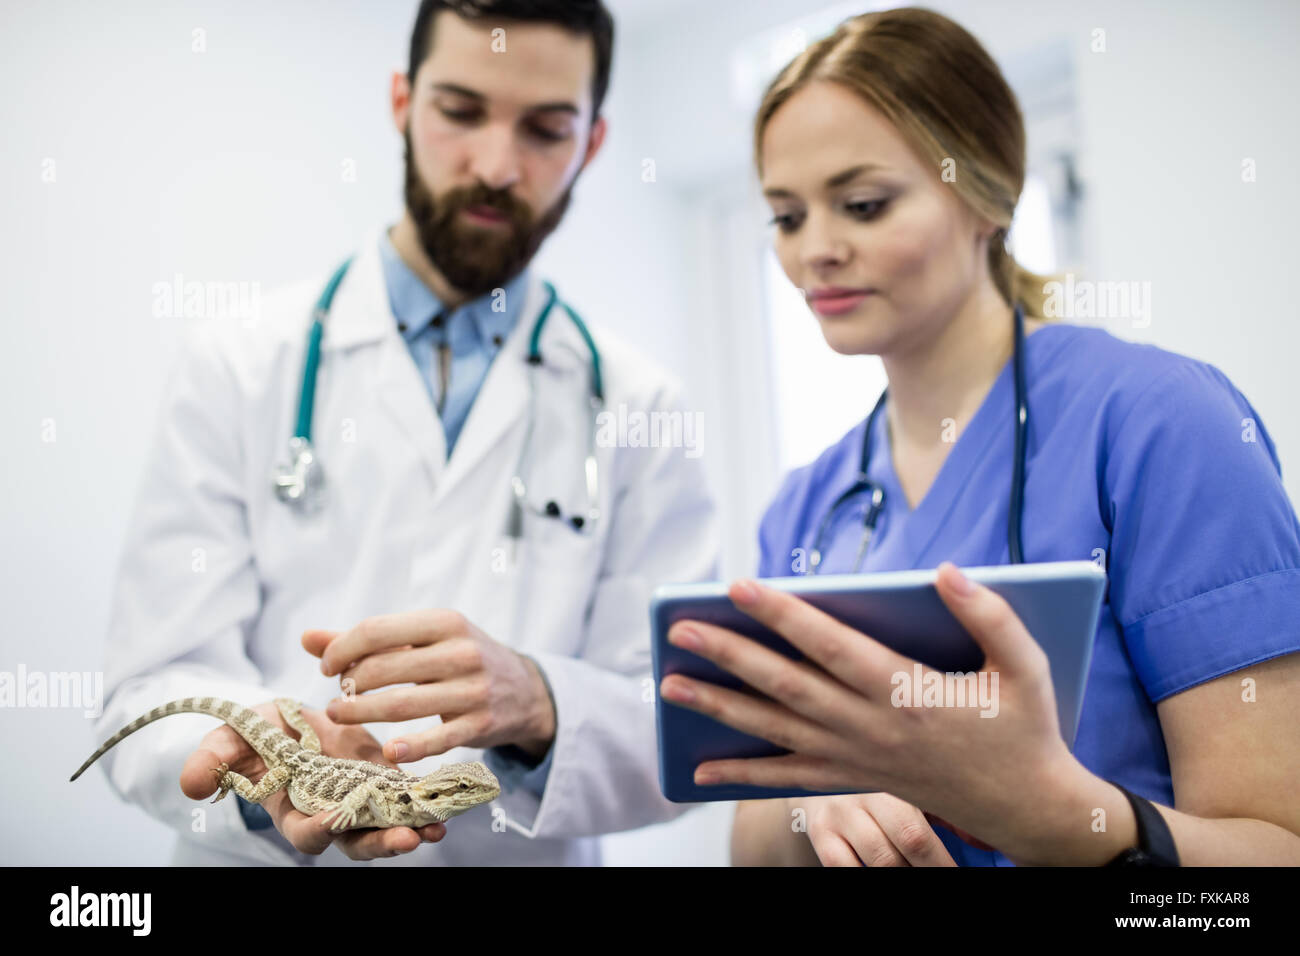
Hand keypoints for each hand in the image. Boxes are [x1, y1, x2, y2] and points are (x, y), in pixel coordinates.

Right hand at [179, 700, 446, 859]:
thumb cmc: (256, 735)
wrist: (291, 718)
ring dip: (414, 827)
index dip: (321, 830)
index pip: (309, 834)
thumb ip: (212, 761)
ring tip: (436, 827)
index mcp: (294, 810)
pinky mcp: (384, 779)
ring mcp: (362, 800)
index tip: (336, 819)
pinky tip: (447, 796)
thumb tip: (189, 785)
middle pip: (358, 842)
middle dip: (382, 843)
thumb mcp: (231, 740)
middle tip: (408, 839)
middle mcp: (333, 813)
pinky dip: (426, 798)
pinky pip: (409, 795)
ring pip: (389, 824)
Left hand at [303, 610, 555, 762]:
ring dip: (362, 712)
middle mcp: (461, 652)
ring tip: (339, 715)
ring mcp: (472, 690)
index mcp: (444, 622)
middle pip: (386, 667)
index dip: (342, 649)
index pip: (378, 630)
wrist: (524, 690)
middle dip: (349, 683)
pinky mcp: (480, 725)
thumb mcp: (424, 639)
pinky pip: (437, 739)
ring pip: (404, 704)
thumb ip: (366, 640)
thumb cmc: (460, 659)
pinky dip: (410, 747)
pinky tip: (388, 751)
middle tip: (336, 696)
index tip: (327, 667)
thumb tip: (306, 638)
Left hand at [659, 562, 1082, 858]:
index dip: (784, 615)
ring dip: (720, 707)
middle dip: (729, 655)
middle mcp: (871, 726)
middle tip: (678, 629)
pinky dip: (742, 773)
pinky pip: (788, 779)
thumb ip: (989, 615)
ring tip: (669, 686)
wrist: (1025, 806)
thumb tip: (946, 571)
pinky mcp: (853, 778)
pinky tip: (701, 767)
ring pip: (775, 730)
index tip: (739, 587)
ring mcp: (857, 758)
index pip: (832, 645)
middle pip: (787, 685)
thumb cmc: (1023, 728)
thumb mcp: (1026, 667)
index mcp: (908, 692)